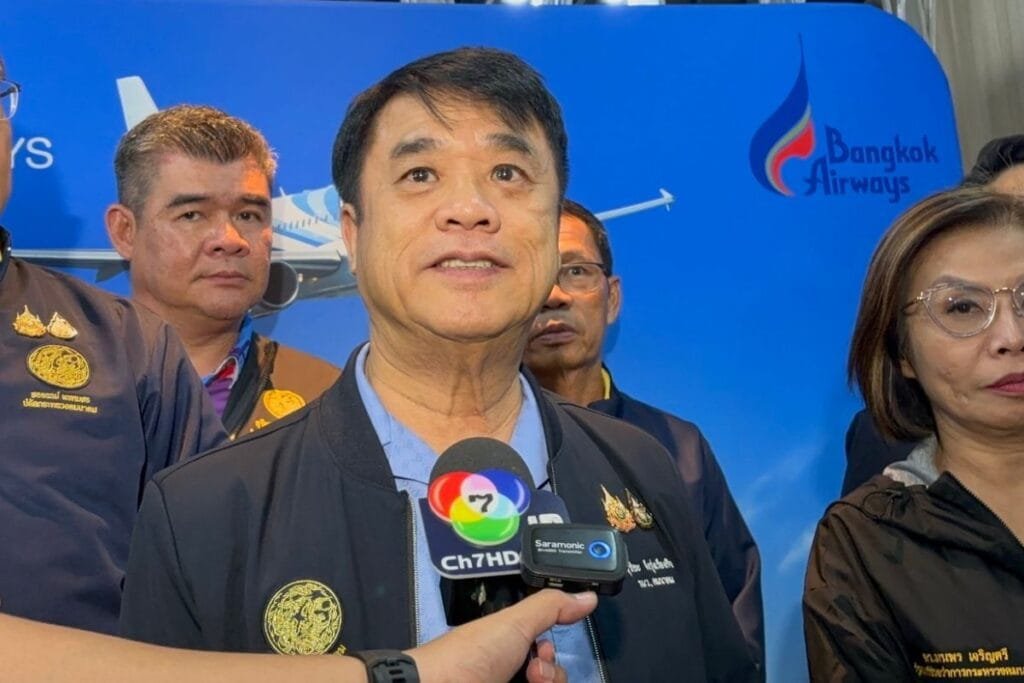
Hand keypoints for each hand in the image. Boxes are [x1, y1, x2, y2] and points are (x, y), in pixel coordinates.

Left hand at [409, 589, 597, 682]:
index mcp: (505, 649)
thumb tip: (585, 596)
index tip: (542, 651)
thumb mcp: (513, 622)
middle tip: (533, 670)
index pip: (543, 656)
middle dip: (551, 674)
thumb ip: (550, 607)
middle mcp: (507, 674)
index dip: (550, 655)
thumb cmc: (465, 658)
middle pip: (549, 680)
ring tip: (528, 682)